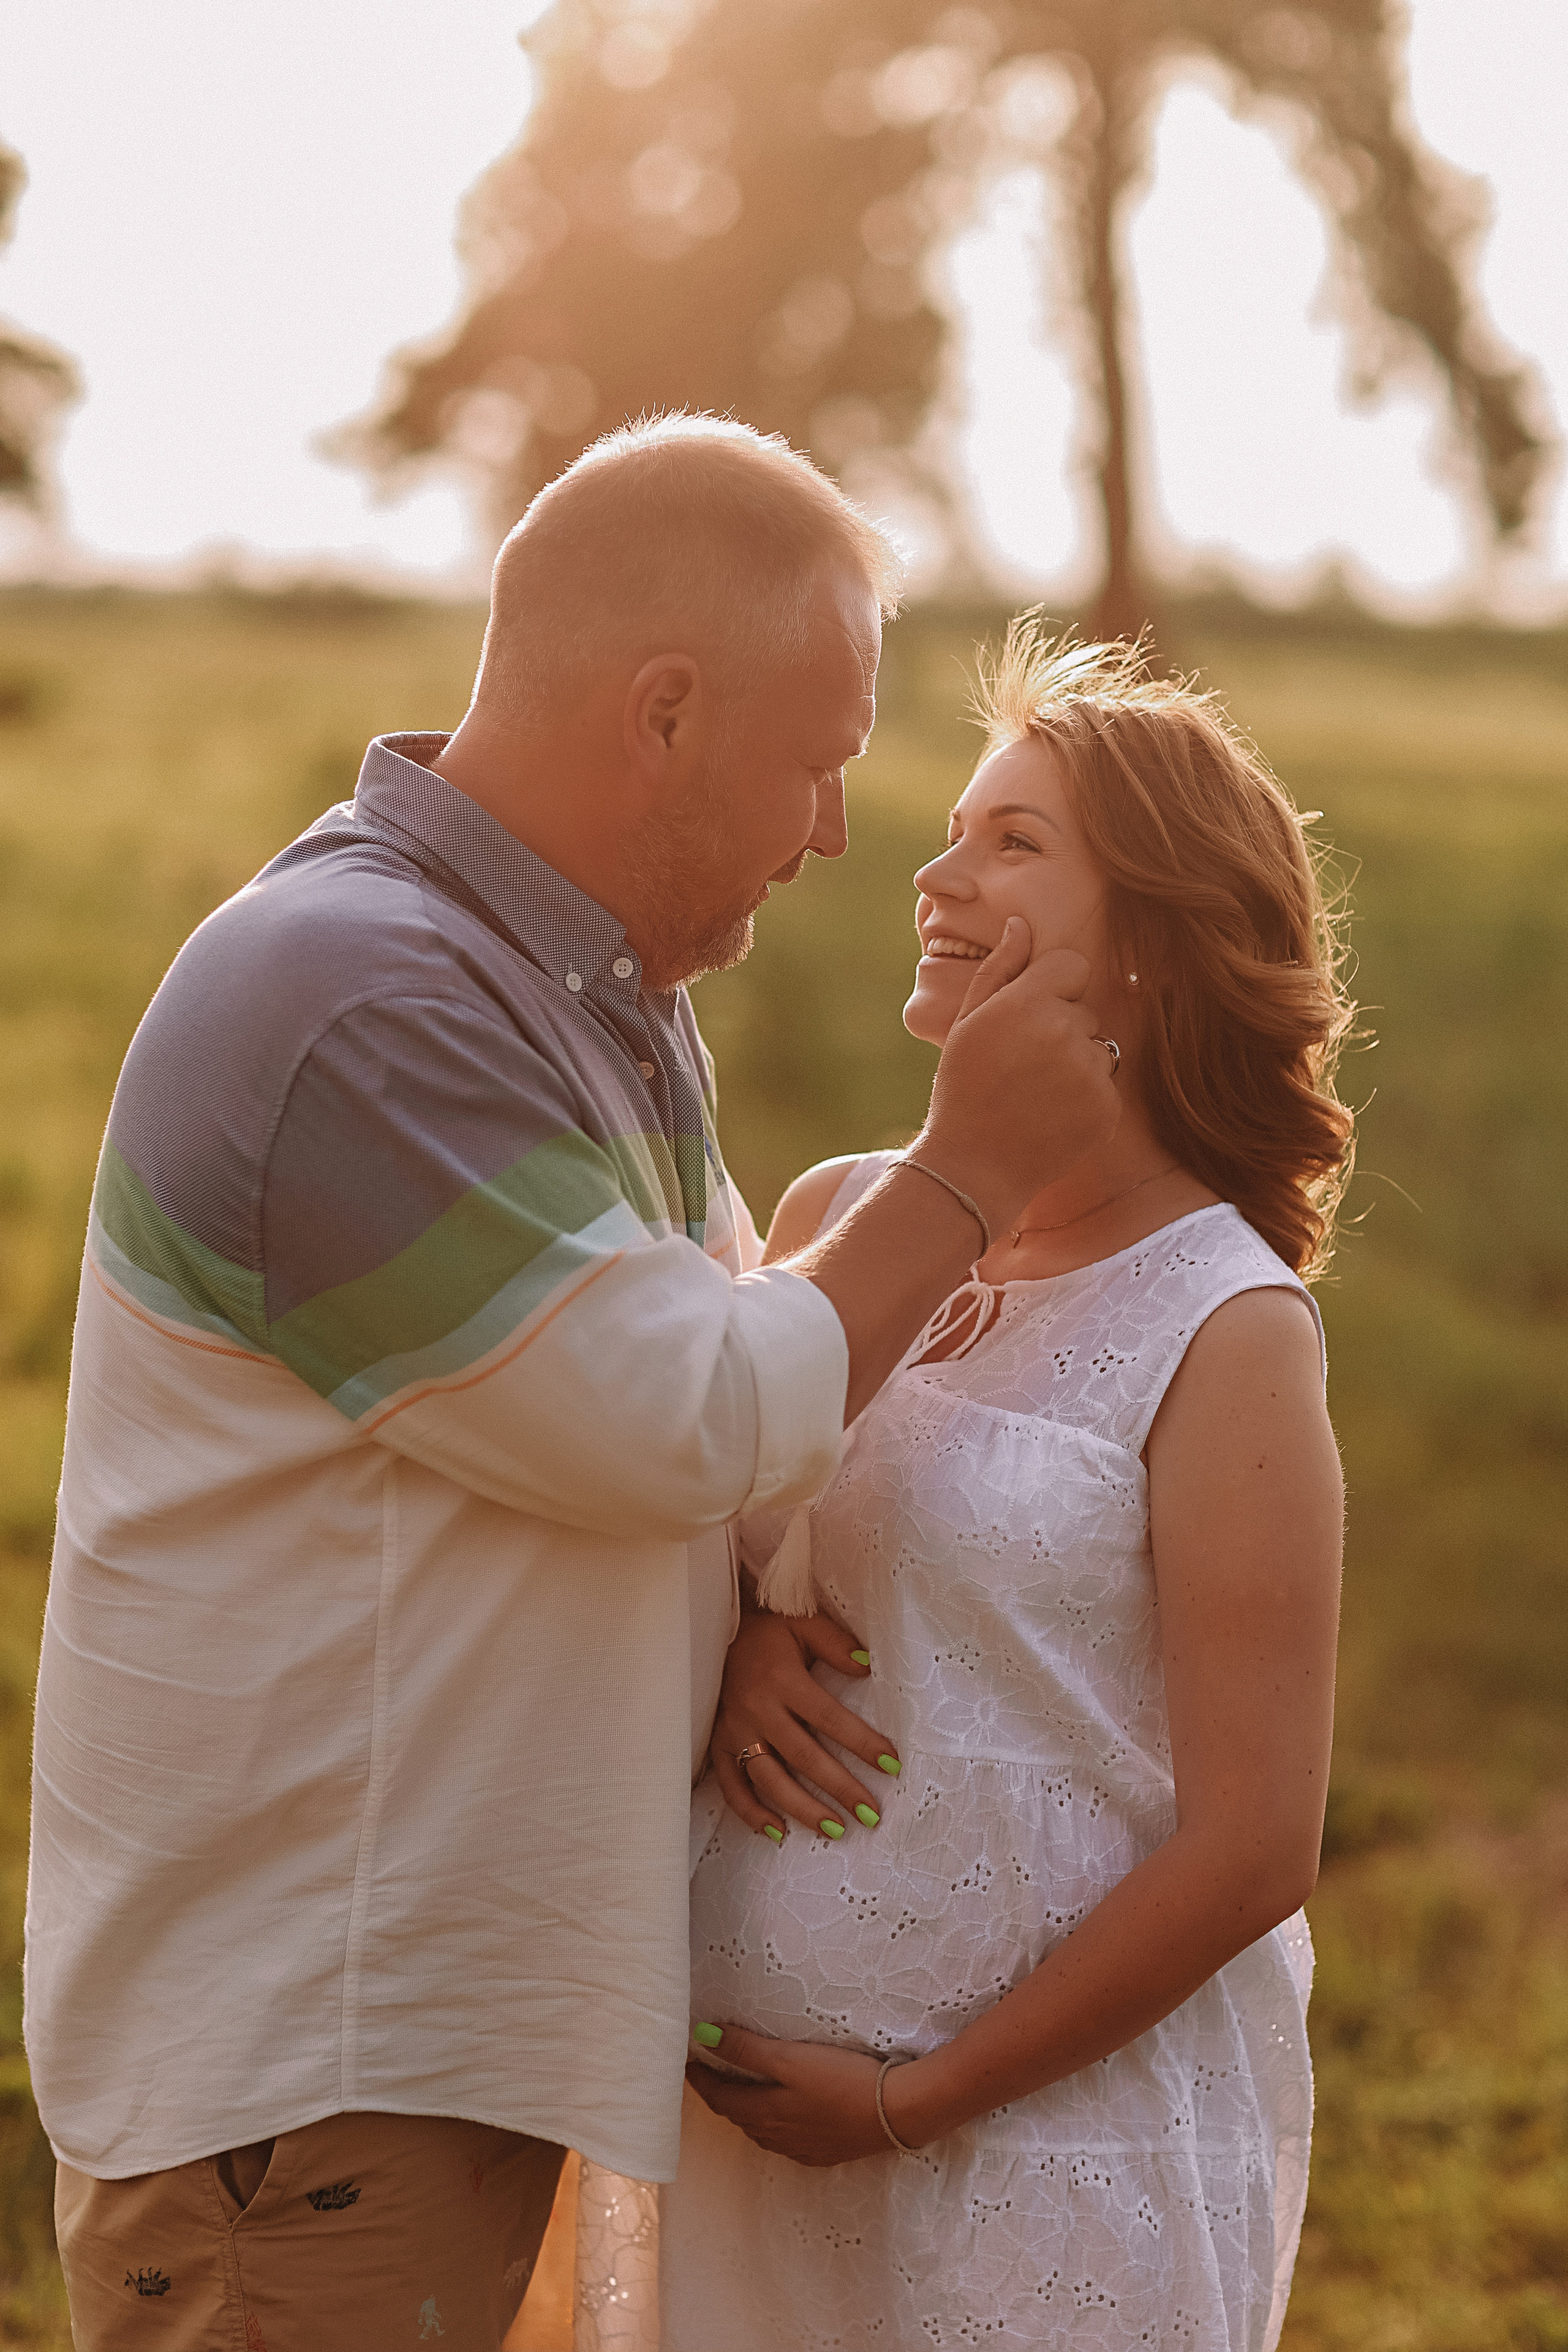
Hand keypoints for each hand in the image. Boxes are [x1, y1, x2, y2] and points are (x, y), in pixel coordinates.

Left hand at [685, 2024, 895, 2165]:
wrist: (896, 2112)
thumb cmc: (842, 2079)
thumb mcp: (790, 2058)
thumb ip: (746, 2049)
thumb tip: (703, 2036)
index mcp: (765, 2113)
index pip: (720, 2098)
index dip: (701, 2080)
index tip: (686, 2063)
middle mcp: (777, 2137)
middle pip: (739, 2115)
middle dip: (721, 2094)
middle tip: (708, 2073)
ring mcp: (802, 2148)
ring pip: (761, 2130)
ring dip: (746, 2111)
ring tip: (740, 2090)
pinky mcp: (825, 2152)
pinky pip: (786, 2140)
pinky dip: (773, 2125)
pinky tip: (781, 2117)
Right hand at [711, 1609, 900, 1840]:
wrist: (707, 1631)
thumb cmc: (766, 1631)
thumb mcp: (802, 1623)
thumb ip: (835, 1643)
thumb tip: (867, 1666)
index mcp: (782, 1679)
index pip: (829, 1718)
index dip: (861, 1743)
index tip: (891, 1765)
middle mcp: (758, 1709)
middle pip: (804, 1757)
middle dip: (840, 1788)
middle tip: (871, 1814)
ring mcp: (735, 1730)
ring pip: (769, 1779)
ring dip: (802, 1809)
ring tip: (835, 1830)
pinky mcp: (718, 1744)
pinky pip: (731, 1786)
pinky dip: (750, 1812)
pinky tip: (777, 1831)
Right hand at [921, 920, 1119, 1234]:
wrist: (973, 1167)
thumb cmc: (962, 1089)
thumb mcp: (967, 1023)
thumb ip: (998, 969)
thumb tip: (1021, 924)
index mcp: (1027, 1003)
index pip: (1072, 965)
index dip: (1051, 986)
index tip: (1028, 1014)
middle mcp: (1065, 1031)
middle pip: (1085, 1008)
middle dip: (1062, 1026)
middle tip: (1022, 1063)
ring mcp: (1091, 1071)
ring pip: (1101, 1045)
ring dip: (1078, 1061)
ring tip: (1037, 1090)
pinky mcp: (1107, 1106)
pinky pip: (1107, 1083)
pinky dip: (1087, 1096)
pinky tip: (1052, 1113)